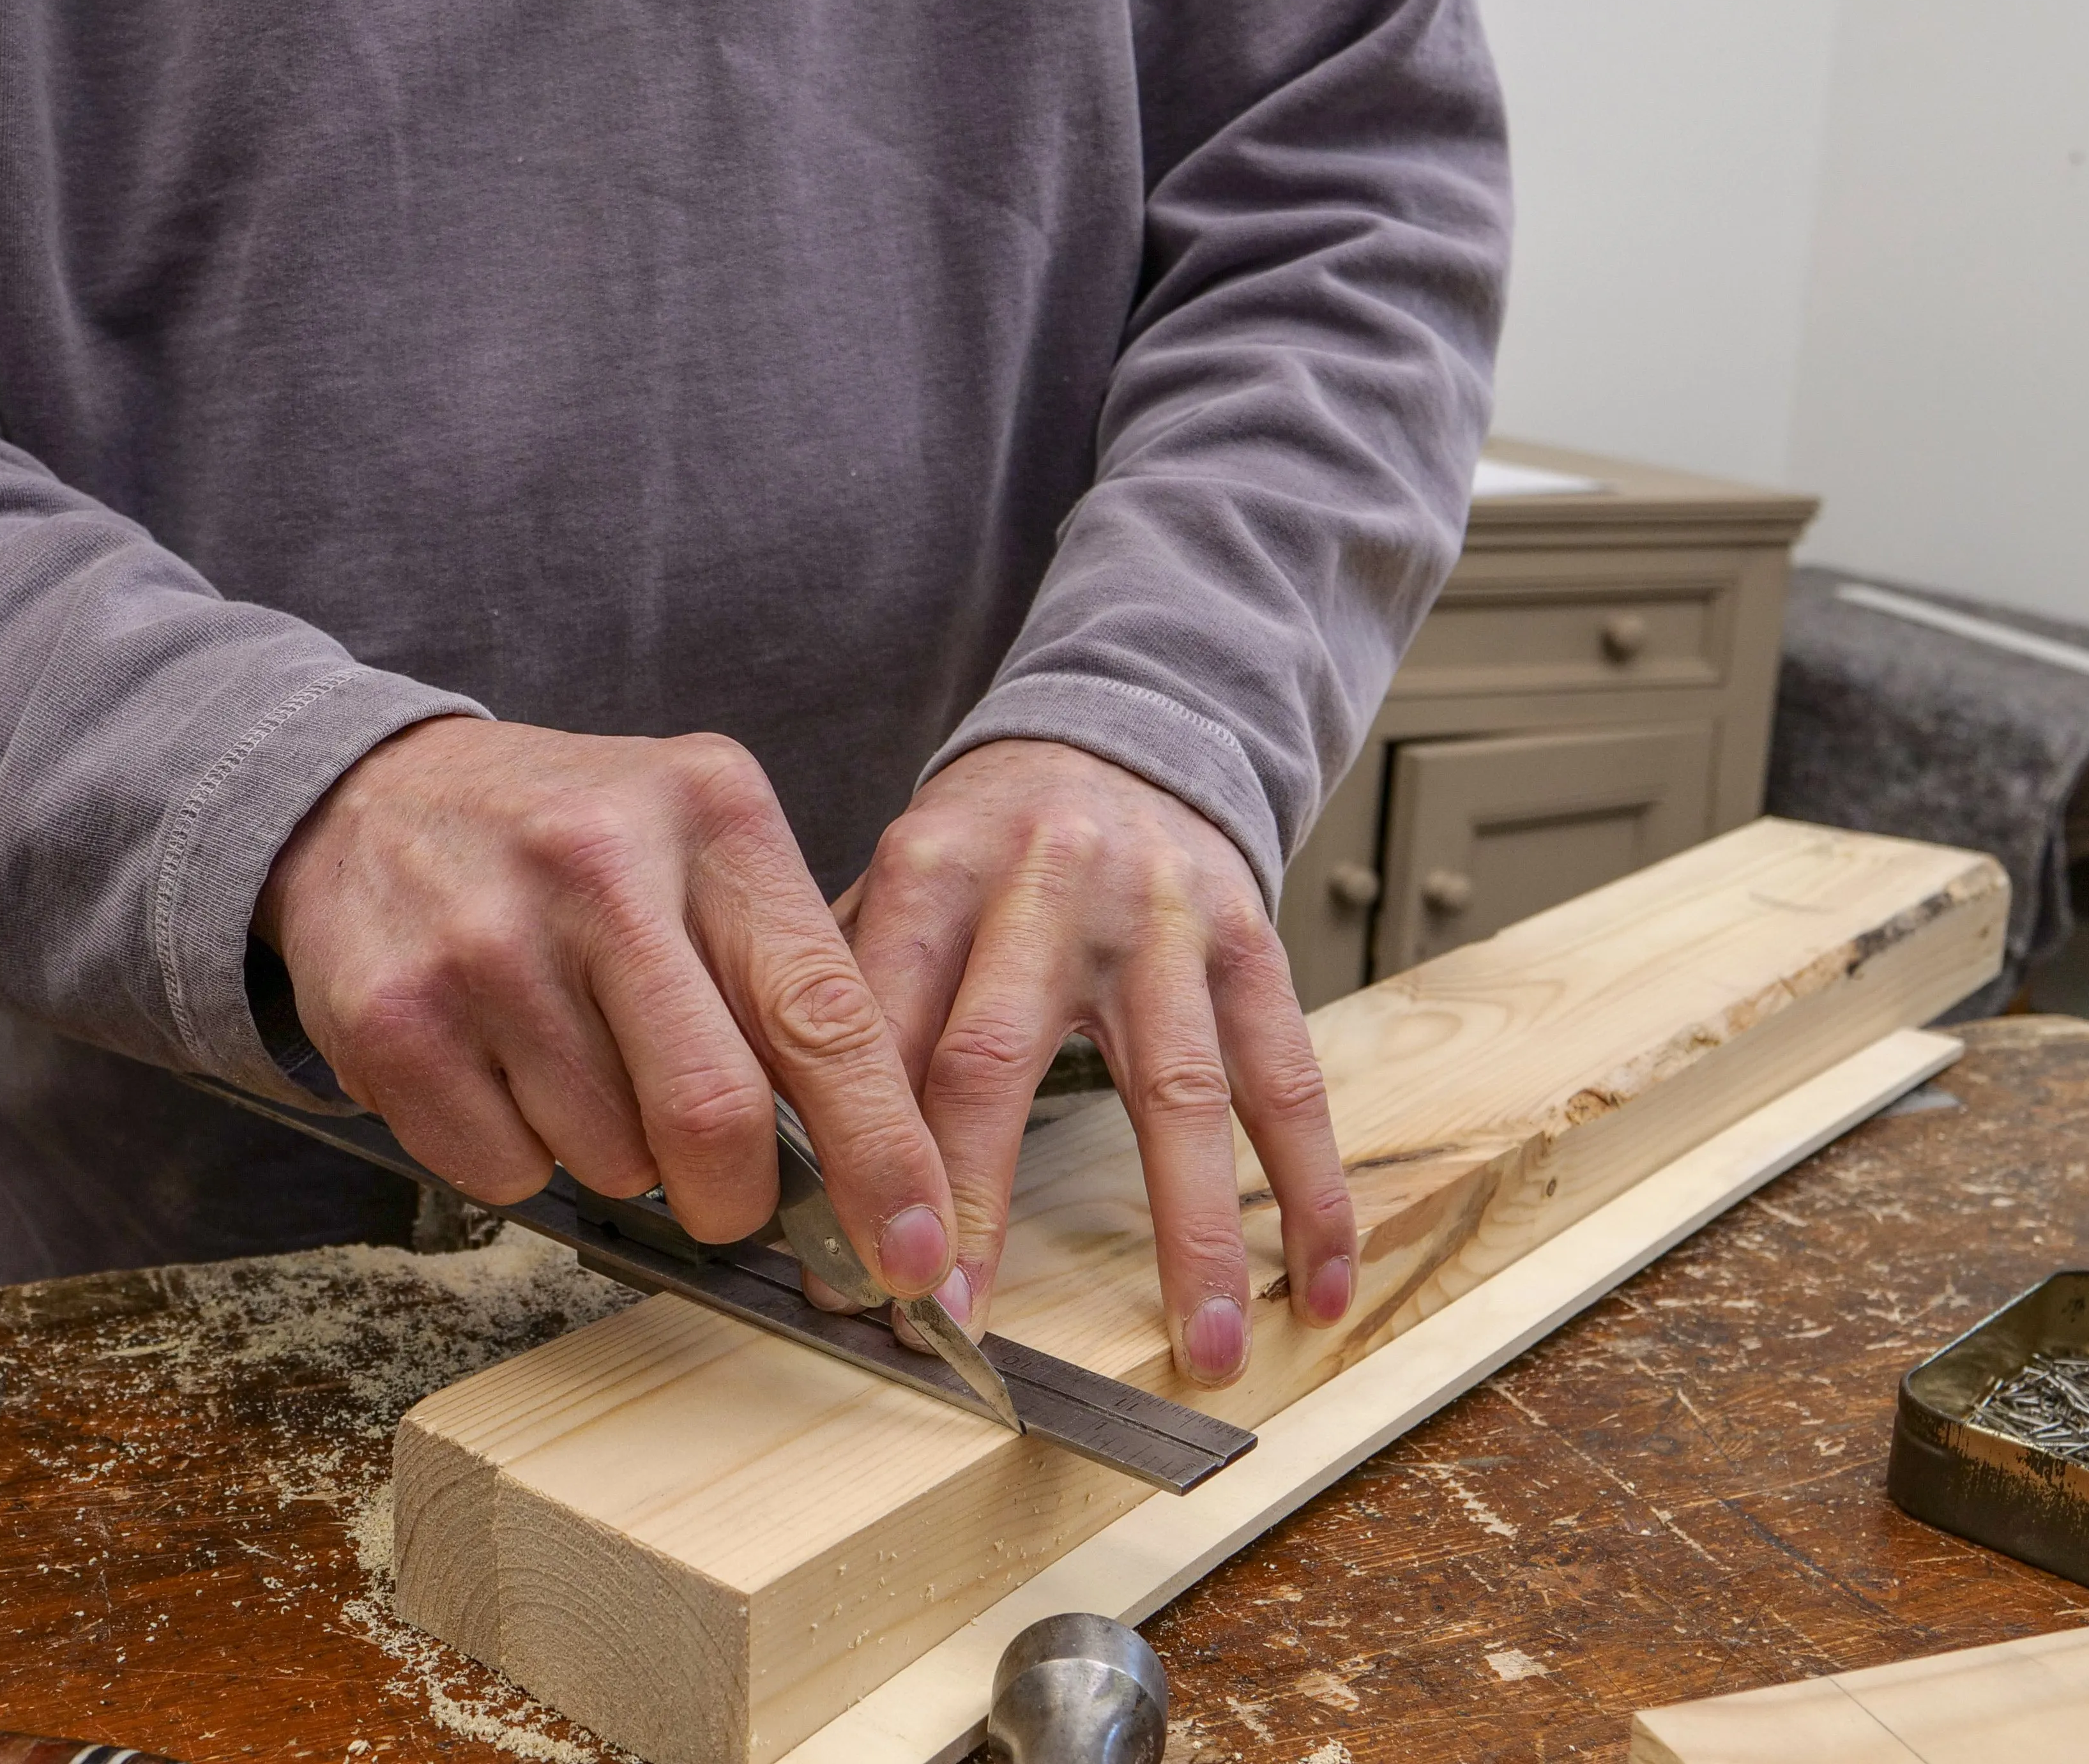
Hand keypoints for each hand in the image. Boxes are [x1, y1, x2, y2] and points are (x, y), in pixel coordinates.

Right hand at [255, 716, 954, 1295]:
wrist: (370, 800)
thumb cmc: (574, 844)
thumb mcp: (704, 847)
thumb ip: (792, 980)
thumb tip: (878, 1169)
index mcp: (712, 816)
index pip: (825, 1018)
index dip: (883, 1155)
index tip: (915, 1253)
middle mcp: (599, 866)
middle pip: (715, 1116)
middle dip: (735, 1197)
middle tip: (725, 1195)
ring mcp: (487, 944)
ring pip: (610, 1159)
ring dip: (621, 1160)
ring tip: (584, 1066)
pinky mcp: (394, 1019)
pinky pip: (506, 1173)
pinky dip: (526, 1158)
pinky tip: (504, 1069)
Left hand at [835, 738, 1357, 1384]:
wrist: (1119, 737)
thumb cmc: (986, 846)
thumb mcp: (894, 884)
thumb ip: (840, 998)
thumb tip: (773, 1169)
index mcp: (931, 870)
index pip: (875, 1027)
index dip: (854, 1157)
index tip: (845, 1276)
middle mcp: (1042, 885)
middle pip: (996, 1058)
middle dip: (972, 1201)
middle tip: (954, 1318)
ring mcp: (1159, 917)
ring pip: (1177, 1090)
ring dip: (1192, 1232)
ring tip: (1204, 1351)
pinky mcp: (1250, 939)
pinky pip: (1286, 1077)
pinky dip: (1312, 1188)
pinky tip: (1315, 1285)